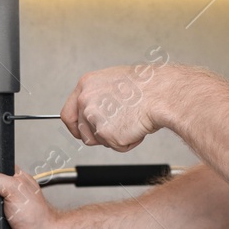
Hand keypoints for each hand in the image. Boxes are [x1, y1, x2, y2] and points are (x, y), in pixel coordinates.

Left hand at [60, 64, 177, 151]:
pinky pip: (116, 146)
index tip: (80, 132)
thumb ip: (98, 97)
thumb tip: (95, 111)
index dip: (75, 127)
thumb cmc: (145, 86)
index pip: (67, 114)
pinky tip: (136, 126)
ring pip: (98, 141)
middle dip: (98, 135)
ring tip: (130, 121)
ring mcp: (94, 118)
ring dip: (114, 138)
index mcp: (86, 85)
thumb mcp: (114, 82)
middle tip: (117, 126)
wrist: (160, 93)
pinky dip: (128, 142)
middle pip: (82, 132)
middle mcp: (85, 101)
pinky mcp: (107, 133)